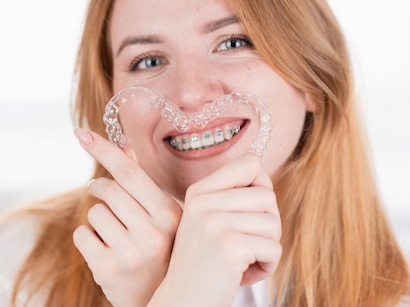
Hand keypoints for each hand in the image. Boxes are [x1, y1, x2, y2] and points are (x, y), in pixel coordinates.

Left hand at [72, 128, 181, 306]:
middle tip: (99, 192)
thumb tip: (123, 147)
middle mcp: (153, 234)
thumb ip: (143, 184)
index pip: (130, 173)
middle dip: (98, 187)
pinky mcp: (107, 269)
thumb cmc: (160, 252)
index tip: (81, 134)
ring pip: (95, 212)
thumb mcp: (164, 218)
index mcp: (170, 215)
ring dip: (98, 218)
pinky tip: (105, 249)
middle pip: (108, 190)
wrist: (157, 302)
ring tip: (115, 233)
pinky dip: (88, 237)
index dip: (104, 150)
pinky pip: (82, 234)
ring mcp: (130, 253)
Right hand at [148, 153, 281, 306]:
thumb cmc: (204, 266)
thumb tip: (261, 172)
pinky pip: (274, 248)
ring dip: (267, 248)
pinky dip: (267, 266)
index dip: (261, 187)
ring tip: (243, 261)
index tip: (248, 213)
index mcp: (198, 191)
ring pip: (273, 222)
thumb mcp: (207, 222)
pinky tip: (243, 275)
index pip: (250, 163)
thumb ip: (228, 197)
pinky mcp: (229, 246)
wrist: (183, 302)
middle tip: (245, 245)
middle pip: (267, 195)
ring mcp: (214, 223)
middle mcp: (203, 202)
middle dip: (267, 225)